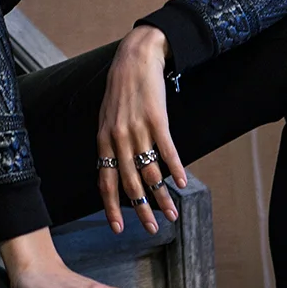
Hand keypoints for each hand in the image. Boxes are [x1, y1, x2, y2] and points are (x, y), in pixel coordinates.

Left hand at [97, 25, 187, 234]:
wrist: (135, 58)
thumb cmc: (122, 89)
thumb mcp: (107, 117)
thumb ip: (110, 144)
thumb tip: (115, 170)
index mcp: (104, 139)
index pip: (104, 181)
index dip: (111, 206)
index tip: (118, 228)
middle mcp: (118, 138)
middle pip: (129, 182)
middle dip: (141, 209)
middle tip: (151, 229)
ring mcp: (137, 129)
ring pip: (150, 171)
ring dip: (162, 196)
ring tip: (173, 213)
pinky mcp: (157, 119)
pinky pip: (167, 150)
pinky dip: (176, 169)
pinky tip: (183, 183)